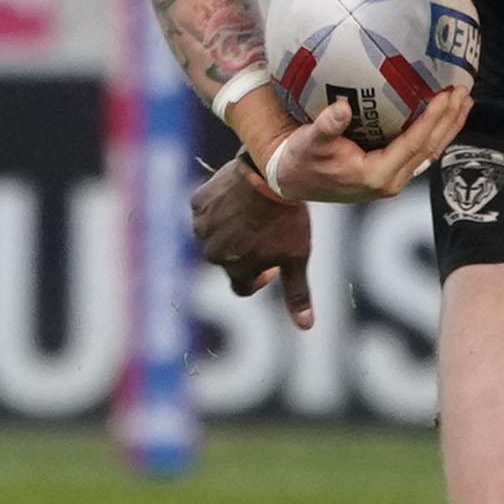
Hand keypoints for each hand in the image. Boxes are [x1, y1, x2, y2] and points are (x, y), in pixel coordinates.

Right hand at [190, 159, 315, 328]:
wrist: (271, 176)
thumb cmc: (287, 220)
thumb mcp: (296, 257)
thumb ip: (297, 294)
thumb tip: (306, 327)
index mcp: (237, 271)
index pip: (244, 286)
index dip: (261, 276)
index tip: (273, 262)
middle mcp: (213, 254)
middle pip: (228, 260)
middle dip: (243, 252)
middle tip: (265, 231)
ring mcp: (202, 229)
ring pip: (214, 235)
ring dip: (228, 230)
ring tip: (252, 213)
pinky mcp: (197, 204)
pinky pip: (205, 210)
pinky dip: (218, 207)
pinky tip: (238, 198)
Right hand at [264, 87, 471, 205]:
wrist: (295, 182)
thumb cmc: (302, 161)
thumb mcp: (309, 142)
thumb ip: (326, 127)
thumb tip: (342, 107)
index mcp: (376, 175)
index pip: (414, 144)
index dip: (433, 120)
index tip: (446, 96)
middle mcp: (391, 180)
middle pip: (430, 147)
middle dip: (450, 119)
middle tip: (463, 91)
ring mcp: (394, 178)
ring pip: (431, 151)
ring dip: (449, 126)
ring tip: (465, 100)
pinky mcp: (393, 172)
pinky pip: (423, 152)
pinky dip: (437, 133)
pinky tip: (446, 116)